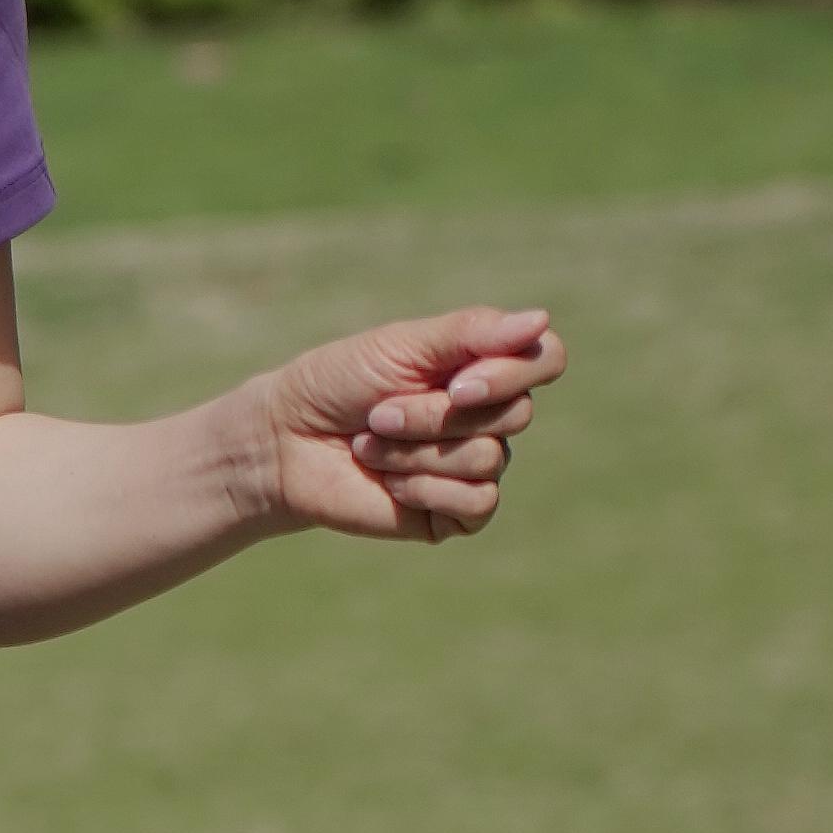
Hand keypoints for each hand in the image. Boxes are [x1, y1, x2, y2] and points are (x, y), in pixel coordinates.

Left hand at [241, 303, 565, 545]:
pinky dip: (425, 489)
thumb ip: (470, 334)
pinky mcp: (458, 512)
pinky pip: (478, 501)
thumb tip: (542, 320)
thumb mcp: (401, 346)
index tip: (457, 381)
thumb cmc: (339, 383)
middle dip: (434, 415)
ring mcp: (477, 464)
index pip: (546, 359)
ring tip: (370, 445)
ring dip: (416, 451)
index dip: (512, 373)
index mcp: (483, 365)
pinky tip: (389, 484)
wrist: (286, 443)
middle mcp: (490, 416)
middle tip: (379, 413)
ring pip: (489, 458)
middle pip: (514, 413)